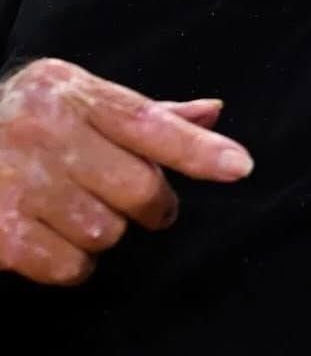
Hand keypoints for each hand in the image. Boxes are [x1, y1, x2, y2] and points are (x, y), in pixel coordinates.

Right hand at [0, 58, 253, 285]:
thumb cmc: (21, 128)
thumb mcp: (75, 104)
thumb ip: (144, 116)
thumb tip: (214, 112)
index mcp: (66, 89)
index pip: (148, 122)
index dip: (198, 150)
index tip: (241, 167)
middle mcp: (39, 127)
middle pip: (138, 188)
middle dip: (151, 205)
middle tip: (141, 203)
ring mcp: (14, 180)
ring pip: (108, 232)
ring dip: (103, 232)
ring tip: (72, 209)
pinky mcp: (0, 233)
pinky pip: (71, 266)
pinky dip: (71, 262)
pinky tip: (48, 235)